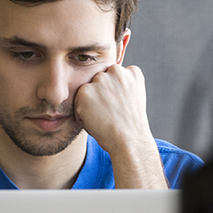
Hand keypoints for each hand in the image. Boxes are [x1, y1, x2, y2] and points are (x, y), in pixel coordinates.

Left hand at [73, 64, 167, 188]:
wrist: (129, 140)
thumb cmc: (131, 125)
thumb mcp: (134, 98)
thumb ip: (122, 86)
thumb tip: (105, 85)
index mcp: (132, 72)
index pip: (114, 77)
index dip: (114, 94)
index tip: (121, 107)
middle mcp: (116, 71)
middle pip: (99, 81)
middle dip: (100, 95)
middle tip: (111, 113)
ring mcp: (100, 80)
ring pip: (87, 91)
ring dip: (90, 103)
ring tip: (105, 117)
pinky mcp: (85, 92)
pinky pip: (77, 103)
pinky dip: (82, 114)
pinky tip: (96, 122)